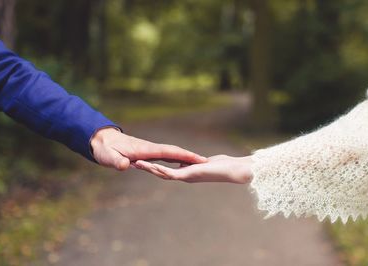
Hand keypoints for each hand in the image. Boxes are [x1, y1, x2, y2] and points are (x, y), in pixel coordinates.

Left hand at [90, 127, 206, 169]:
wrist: (100, 139)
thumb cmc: (104, 148)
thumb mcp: (107, 156)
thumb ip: (116, 161)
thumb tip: (124, 165)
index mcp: (145, 149)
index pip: (169, 151)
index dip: (185, 156)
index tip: (200, 159)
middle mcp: (150, 148)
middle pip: (174, 151)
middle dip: (190, 156)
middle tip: (207, 162)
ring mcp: (149, 149)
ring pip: (171, 153)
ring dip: (184, 157)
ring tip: (199, 162)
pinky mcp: (146, 152)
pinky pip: (165, 155)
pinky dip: (175, 157)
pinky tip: (180, 162)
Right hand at [135, 155, 252, 183]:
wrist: (235, 170)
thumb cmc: (224, 165)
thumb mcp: (204, 161)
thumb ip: (195, 162)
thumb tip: (189, 161)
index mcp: (187, 172)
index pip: (167, 169)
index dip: (154, 165)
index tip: (142, 161)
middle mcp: (184, 176)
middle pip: (161, 173)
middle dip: (147, 168)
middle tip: (132, 163)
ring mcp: (185, 177)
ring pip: (162, 174)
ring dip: (148, 169)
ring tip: (134, 164)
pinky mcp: (188, 176)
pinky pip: (169, 172)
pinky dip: (157, 169)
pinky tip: (147, 165)